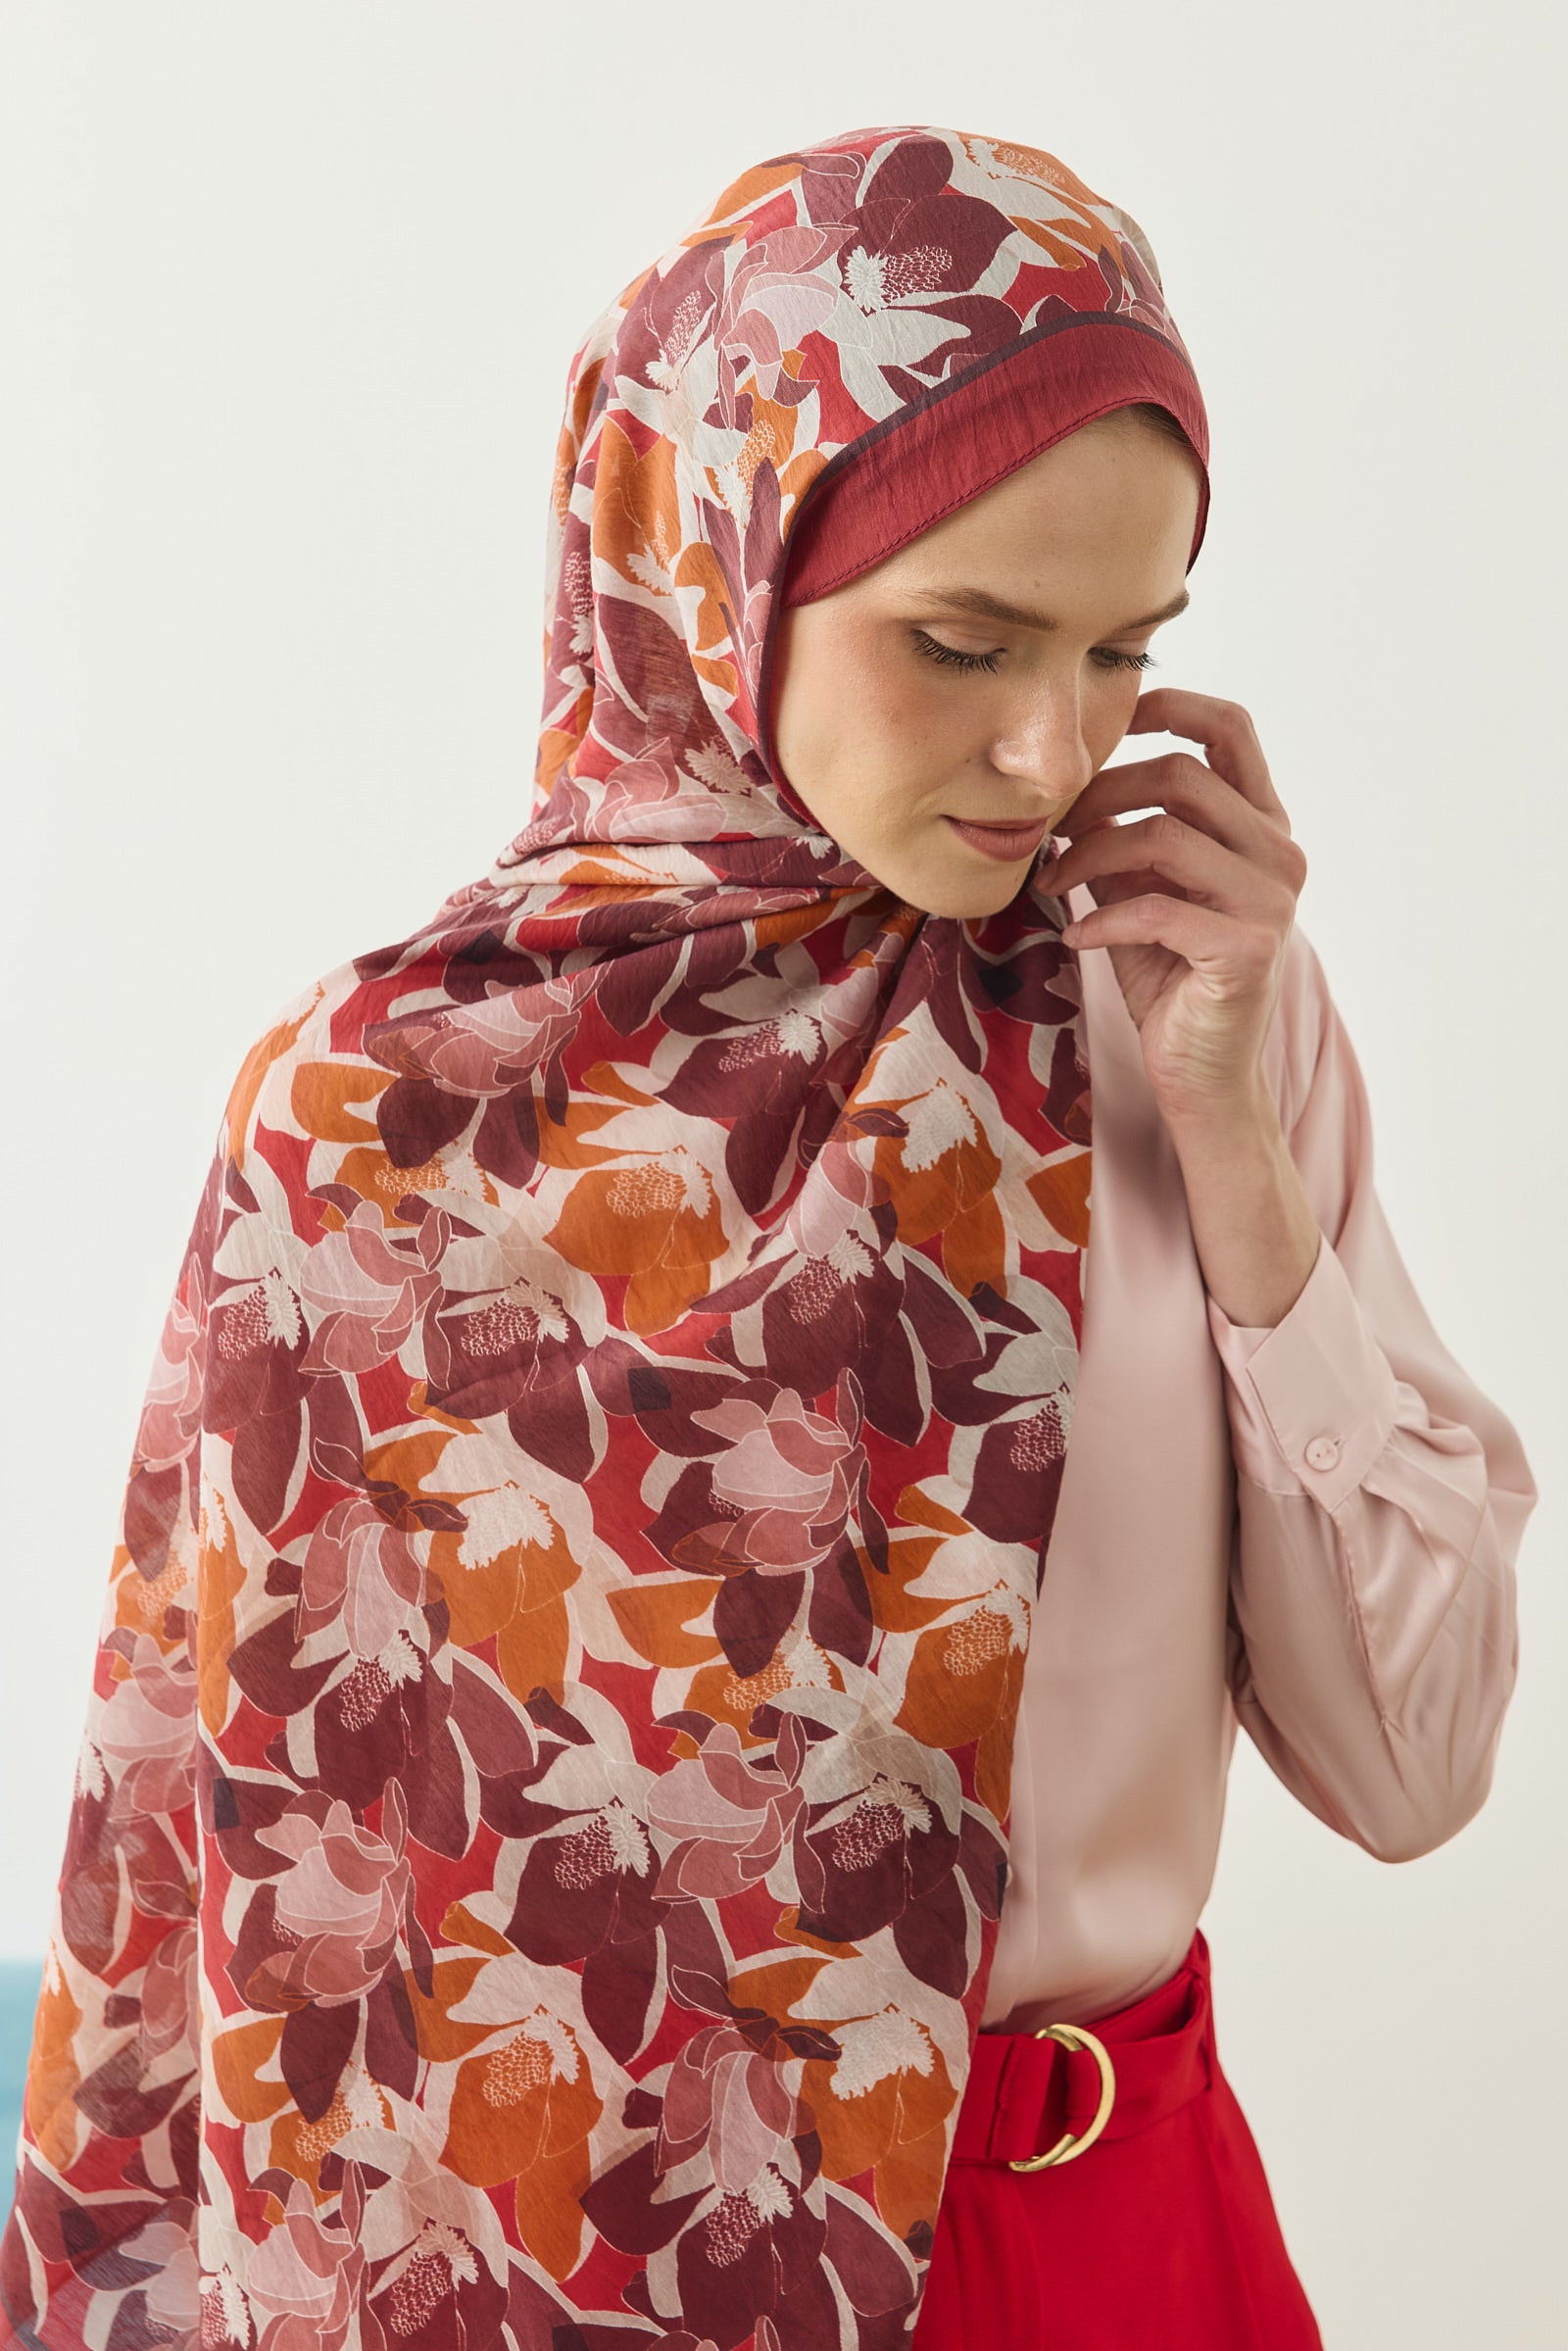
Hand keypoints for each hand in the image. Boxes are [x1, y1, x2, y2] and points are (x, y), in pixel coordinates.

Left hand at [1036, 687, 1307, 1126]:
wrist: (1199, 1071)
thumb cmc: (1169, 976)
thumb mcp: (1140, 889)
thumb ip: (1125, 834)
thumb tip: (1070, 788)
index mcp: (1261, 826)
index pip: (1231, 730)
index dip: (1172, 705)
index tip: (1110, 721)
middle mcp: (1279, 853)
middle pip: (1181, 775)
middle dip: (1099, 794)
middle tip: (1051, 830)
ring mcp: (1271, 900)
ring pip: (1164, 835)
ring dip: (1090, 854)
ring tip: (1053, 884)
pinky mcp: (1248, 948)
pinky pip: (1157, 908)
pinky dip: (1102, 920)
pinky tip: (1076, 940)